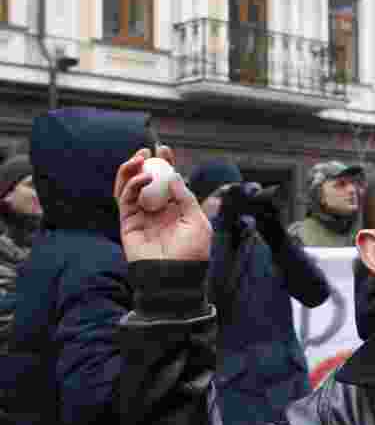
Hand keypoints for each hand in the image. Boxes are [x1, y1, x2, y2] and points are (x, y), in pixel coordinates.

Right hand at [115, 147, 212, 261]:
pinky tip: (142, 178)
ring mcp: (141, 216)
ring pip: (130, 187)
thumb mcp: (197, 221)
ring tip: (139, 158)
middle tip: (147, 150)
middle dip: (145, 164)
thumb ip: (186, 198)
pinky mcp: (128, 223)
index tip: (164, 149)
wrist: (175, 275)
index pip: (167, 182)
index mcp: (175, 209)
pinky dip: (131, 185)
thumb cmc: (192, 252)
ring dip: (132, 170)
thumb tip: (175, 176)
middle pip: (146, 181)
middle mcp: (157, 211)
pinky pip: (125, 200)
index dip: (165, 165)